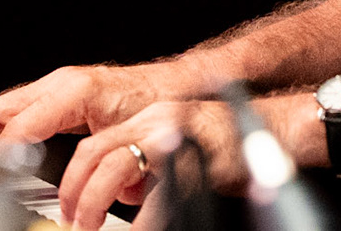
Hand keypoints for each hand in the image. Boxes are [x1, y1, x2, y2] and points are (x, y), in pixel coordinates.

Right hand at [0, 64, 179, 182]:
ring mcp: (54, 87)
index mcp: (73, 91)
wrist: (173, 86)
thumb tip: (79, 195)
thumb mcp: (125, 136)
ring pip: (0, 109)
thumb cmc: (155, 106)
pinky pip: (13, 111)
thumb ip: (96, 160)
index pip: (22, 124)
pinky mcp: (56, 96)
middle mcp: (58, 84)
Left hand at [57, 93, 315, 230]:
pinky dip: (143, 216)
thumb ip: (147, 165)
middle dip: (76, 189)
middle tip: (74, 218)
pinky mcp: (193, 156)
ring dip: (95, 199)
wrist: (273, 131)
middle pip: (95, 150)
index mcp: (148, 120)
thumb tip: (121, 197)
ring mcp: (173, 137)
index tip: (67, 201)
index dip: (74, 176)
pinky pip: (157, 189)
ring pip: (115, 164)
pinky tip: (140, 228)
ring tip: (90, 224)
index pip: (95, 143)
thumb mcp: (178, 146)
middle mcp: (155, 122)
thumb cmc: (229, 145)